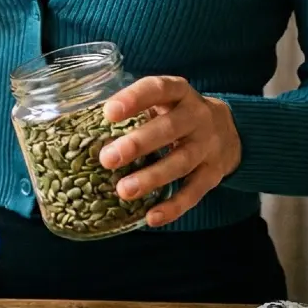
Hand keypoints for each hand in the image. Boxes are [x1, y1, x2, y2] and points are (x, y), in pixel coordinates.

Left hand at [96, 76, 241, 228]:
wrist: (231, 130)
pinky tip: (151, 217)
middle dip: (137, 144)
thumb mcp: (161, 101)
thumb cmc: (176, 114)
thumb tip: (77, 131)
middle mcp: (197, 116)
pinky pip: (194, 192)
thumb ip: (132, 110)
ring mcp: (208, 146)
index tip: (108, 113)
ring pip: (181, 162)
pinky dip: (173, 207)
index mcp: (179, 93)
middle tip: (106, 158)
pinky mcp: (213, 173)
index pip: (157, 89)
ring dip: (151, 177)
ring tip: (124, 190)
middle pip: (169, 129)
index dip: (134, 99)